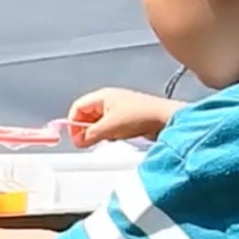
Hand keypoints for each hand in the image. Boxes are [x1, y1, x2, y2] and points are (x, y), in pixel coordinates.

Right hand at [67, 88, 182, 147]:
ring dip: (98, 133)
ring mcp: (118, 108)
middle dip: (85, 130)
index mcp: (102, 96)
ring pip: (98, 122)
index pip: (77, 108)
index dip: (73, 123)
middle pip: (86, 115)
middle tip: (87, 142)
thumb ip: (89, 135)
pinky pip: (110, 126)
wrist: (165, 119)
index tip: (75, 138)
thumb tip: (79, 142)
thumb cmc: (139, 116)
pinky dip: (109, 133)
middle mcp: (108, 99)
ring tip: (106, 138)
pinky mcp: (126, 117)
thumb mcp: (108, 128)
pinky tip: (116, 137)